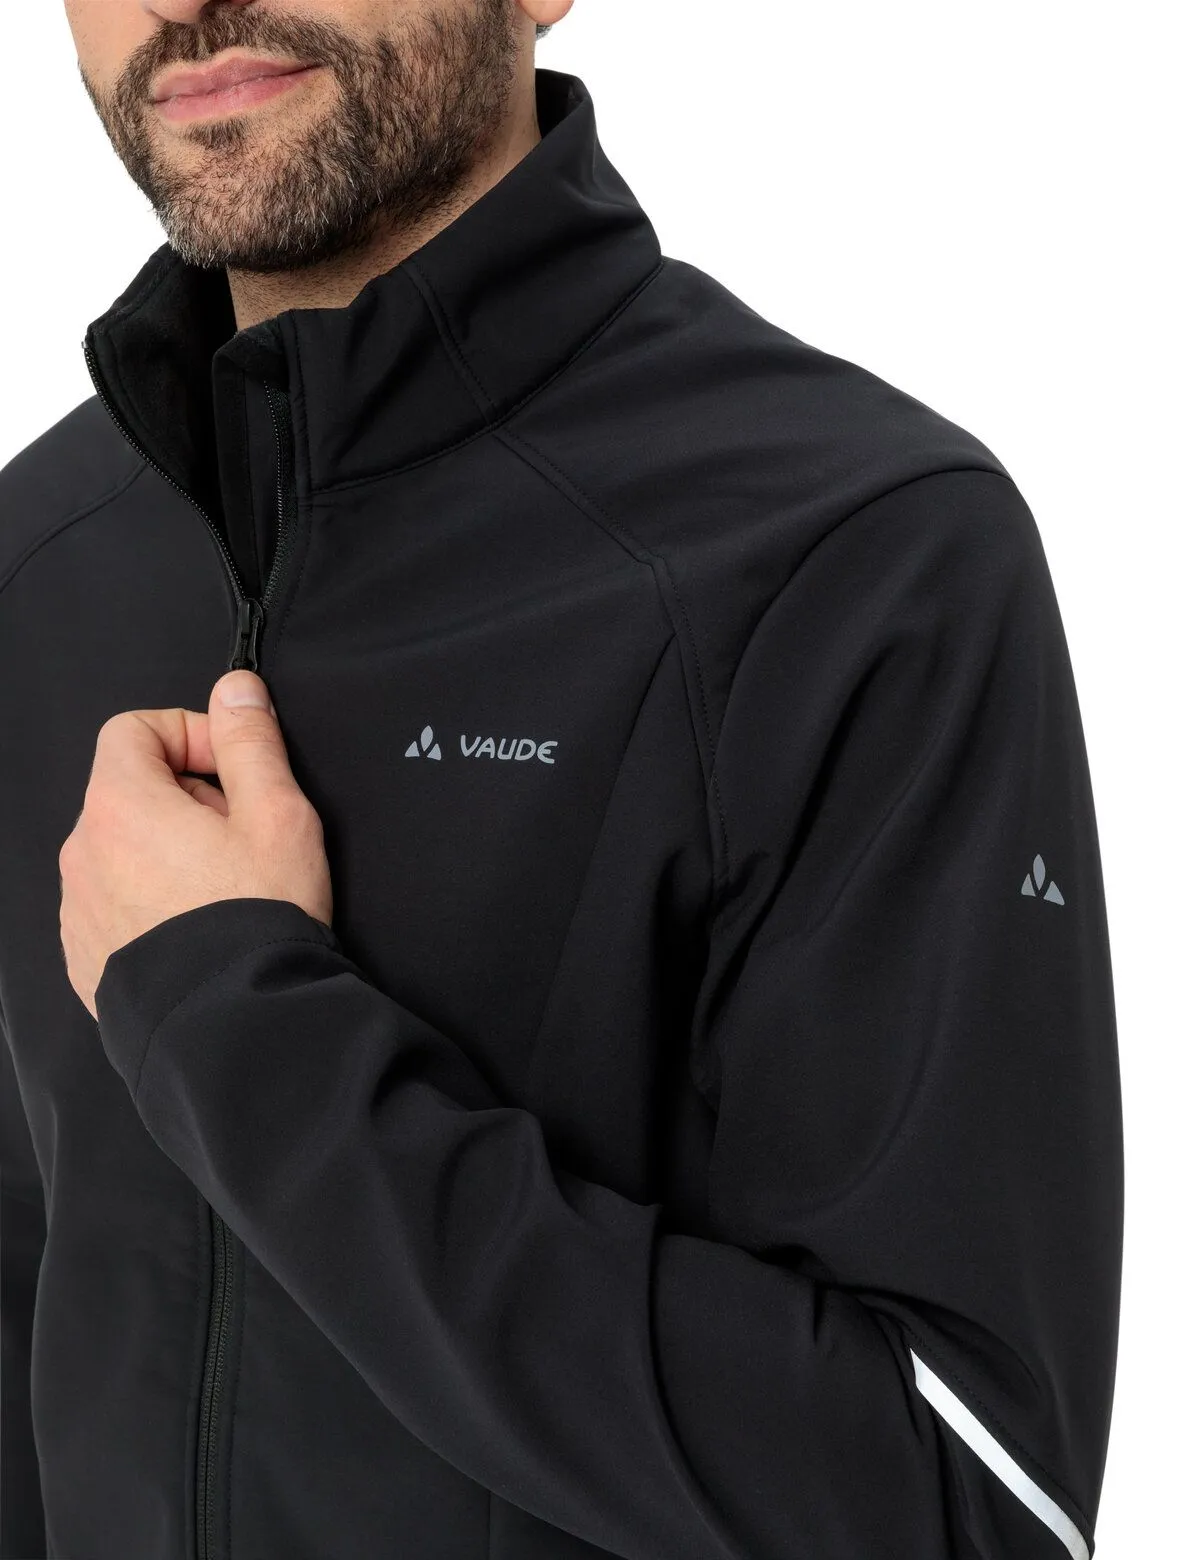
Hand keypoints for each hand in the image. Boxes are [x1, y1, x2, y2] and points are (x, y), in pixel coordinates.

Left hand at [59, 670, 333, 1020]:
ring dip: (171, 851)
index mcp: (121, 805)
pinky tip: (203, 928)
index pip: (133, 729)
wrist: (235, 1027)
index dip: (189, 735)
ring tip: (228, 888)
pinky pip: (116, 904)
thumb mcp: (277, 814)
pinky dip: (154, 900)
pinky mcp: (86, 956)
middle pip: (131, 791)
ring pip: (124, 850)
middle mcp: (84, 852)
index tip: (233, 769)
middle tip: (245, 834)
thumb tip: (236, 688)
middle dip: (189, 798)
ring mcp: (79, 908)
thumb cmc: (258, 918)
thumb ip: (251, 741)